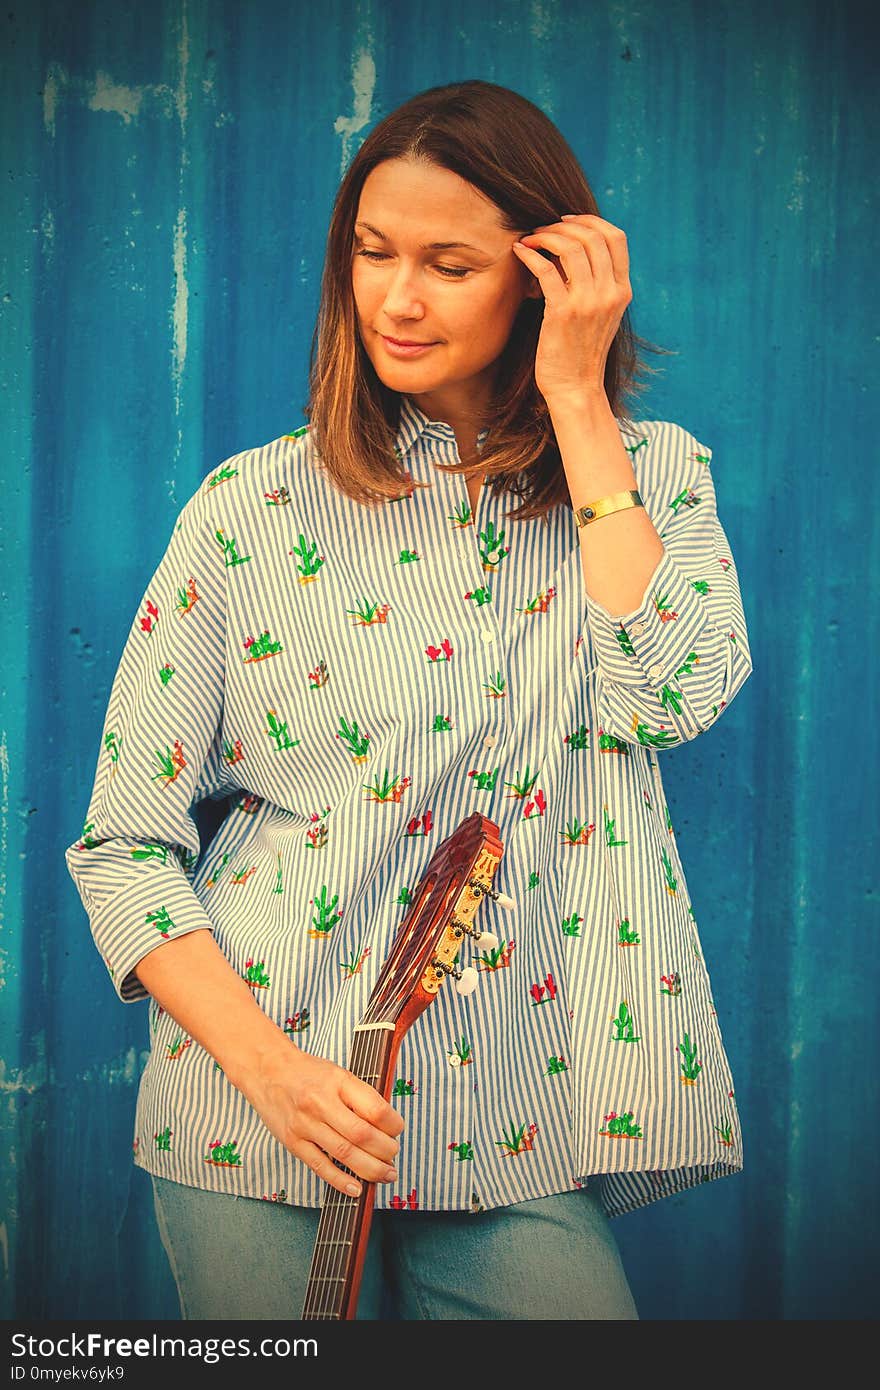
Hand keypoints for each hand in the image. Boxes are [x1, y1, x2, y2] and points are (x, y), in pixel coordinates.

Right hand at [246, 1037, 404, 1196]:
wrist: (266, 1069)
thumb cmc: (307, 1072)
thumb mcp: (338, 1073)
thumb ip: (360, 1096)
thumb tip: (387, 1126)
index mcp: (338, 1081)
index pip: (375, 1109)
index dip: (393, 1125)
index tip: (397, 1131)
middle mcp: (321, 1102)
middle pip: (362, 1135)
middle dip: (386, 1151)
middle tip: (394, 1156)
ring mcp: (305, 1124)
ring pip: (345, 1154)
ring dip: (371, 1169)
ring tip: (386, 1174)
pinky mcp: (293, 1142)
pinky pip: (320, 1166)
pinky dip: (341, 1181)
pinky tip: (357, 1189)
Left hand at [512, 214, 631, 407]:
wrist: (575, 388)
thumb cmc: (580, 351)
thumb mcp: (599, 314)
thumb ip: (595, 283)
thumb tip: (571, 248)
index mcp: (622, 291)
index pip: (616, 238)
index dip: (590, 221)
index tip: (567, 221)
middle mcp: (610, 294)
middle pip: (592, 236)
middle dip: (563, 225)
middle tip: (541, 229)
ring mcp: (588, 303)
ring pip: (571, 247)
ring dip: (546, 236)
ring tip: (530, 239)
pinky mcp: (563, 313)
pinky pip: (546, 269)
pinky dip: (531, 254)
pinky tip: (520, 252)